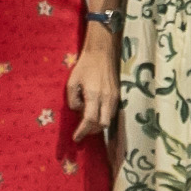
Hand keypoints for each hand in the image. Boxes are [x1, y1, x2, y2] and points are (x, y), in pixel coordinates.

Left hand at [68, 25, 119, 142]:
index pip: (90, 120)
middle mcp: (107, 99)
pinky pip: (112, 112)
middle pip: (102, 125)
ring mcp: (114, 97)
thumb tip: (77, 110)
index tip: (76, 138)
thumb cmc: (85, 65)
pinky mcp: (118, 95)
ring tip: (88, 123)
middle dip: (92, 131)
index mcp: (94, 95)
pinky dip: (104, 117)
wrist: (102, 52)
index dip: (82, 131)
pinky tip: (96, 113)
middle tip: (82, 131)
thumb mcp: (72, 81)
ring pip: (109, 120)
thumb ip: (72, 99)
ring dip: (98, 125)